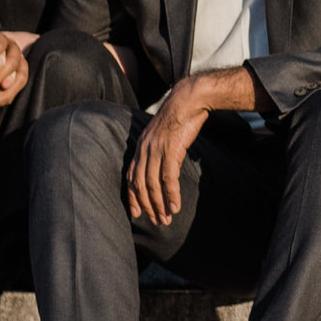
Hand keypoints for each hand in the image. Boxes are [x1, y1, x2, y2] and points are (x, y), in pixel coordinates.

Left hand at [131, 82, 209, 225]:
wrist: (188, 100)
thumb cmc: (179, 116)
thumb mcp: (162, 133)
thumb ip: (158, 148)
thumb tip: (162, 163)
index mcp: (141, 147)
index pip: (131, 177)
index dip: (132, 197)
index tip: (137, 213)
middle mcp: (144, 150)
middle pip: (140, 185)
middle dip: (147, 206)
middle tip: (156, 221)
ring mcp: (156, 151)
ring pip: (153, 185)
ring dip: (159, 204)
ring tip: (166, 218)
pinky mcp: (171, 151)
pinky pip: (168, 179)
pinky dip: (171, 195)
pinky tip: (176, 206)